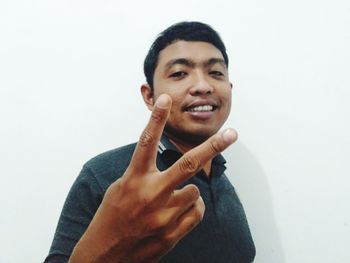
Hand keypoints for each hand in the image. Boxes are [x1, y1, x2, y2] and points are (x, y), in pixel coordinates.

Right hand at [69, 94, 236, 262]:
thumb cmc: (111, 217)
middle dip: (213, 146)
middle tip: (232, 134)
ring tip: (170, 201)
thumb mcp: (120, 188)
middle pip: (188, 164)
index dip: (157, 118)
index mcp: (133, 179)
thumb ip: (143, 173)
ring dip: (188, 192)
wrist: (105, 256)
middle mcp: (151, 194)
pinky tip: (175, 215)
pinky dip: (192, 209)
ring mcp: (164, 215)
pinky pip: (197, 212)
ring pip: (195, 192)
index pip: (147, 141)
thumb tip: (168, 163)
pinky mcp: (173, 233)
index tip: (167, 98)